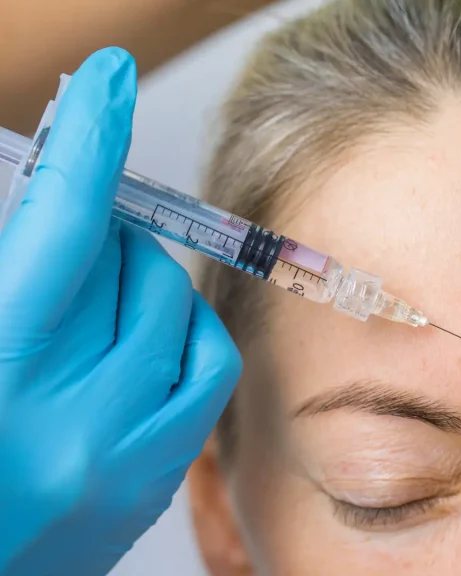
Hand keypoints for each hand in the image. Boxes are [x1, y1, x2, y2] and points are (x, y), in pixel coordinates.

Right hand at [0, 48, 240, 574]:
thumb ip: (10, 273)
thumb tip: (63, 206)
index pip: (58, 229)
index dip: (88, 144)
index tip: (107, 86)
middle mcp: (64, 424)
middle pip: (120, 264)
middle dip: (93, 229)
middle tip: (66, 231)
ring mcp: (121, 460)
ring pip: (172, 308)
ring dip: (135, 274)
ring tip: (93, 286)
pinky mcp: (153, 484)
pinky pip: (207, 369)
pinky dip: (179, 330)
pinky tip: (143, 330)